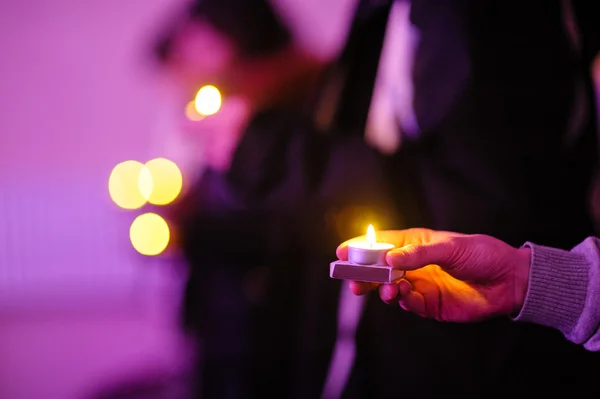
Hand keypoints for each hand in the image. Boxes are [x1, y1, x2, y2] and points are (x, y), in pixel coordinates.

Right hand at [336, 228, 530, 321]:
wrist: (508, 281)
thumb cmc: (480, 254)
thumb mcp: (450, 247)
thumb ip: (418, 254)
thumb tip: (390, 260)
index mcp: (415, 243)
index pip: (382, 243)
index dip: (361, 247)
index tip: (342, 252)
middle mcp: (413, 264)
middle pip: (380, 269)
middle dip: (364, 274)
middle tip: (352, 280)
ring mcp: (420, 285)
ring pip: (389, 288)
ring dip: (382, 290)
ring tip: (385, 290)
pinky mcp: (429, 305)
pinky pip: (407, 304)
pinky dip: (401, 301)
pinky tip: (402, 296)